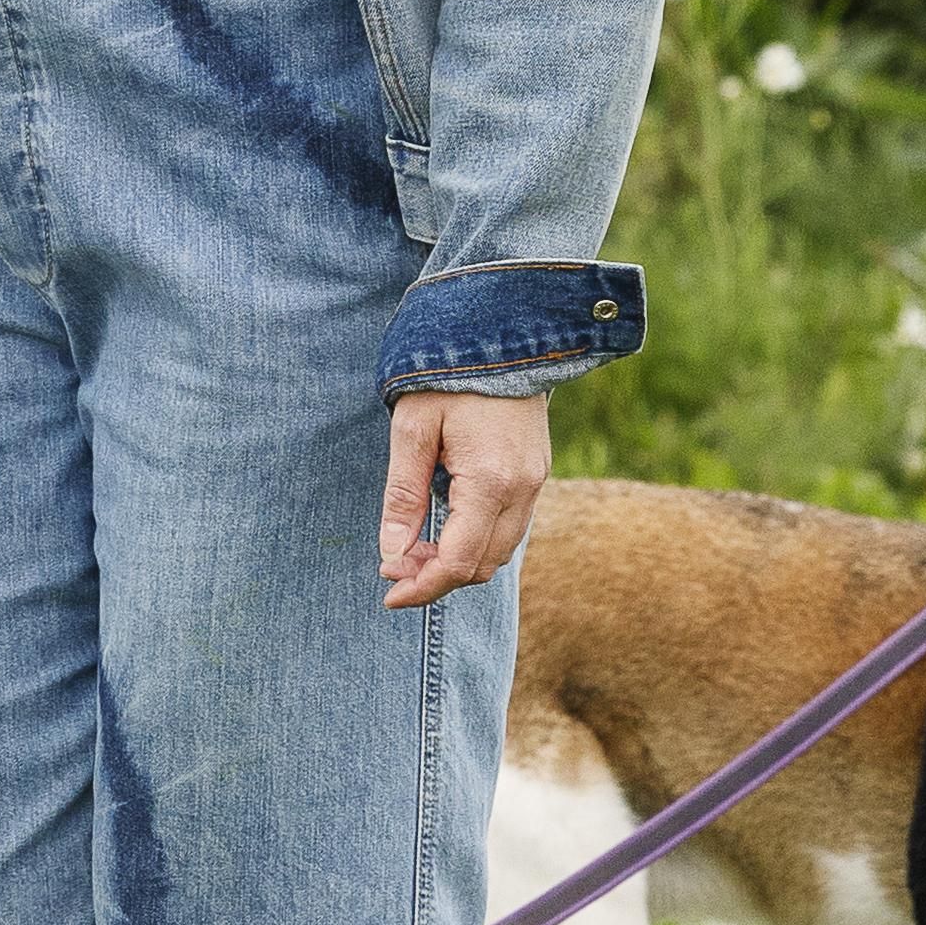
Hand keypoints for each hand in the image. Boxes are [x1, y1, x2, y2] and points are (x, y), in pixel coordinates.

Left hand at [379, 388, 550, 610]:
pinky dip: (476, 541)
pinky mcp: (537, 473)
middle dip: (437, 578)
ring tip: (414, 549)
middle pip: (482, 566)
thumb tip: (391, 554)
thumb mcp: (412, 429)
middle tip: (394, 568)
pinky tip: (444, 526)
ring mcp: (536, 482)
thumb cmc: (449, 374)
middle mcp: (522, 489)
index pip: (458, 561)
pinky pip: (510, 528)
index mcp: (490, 481)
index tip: (388, 592)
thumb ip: (403, 494)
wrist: (503, 332)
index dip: (422, 586)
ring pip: (499, 552)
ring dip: (457, 562)